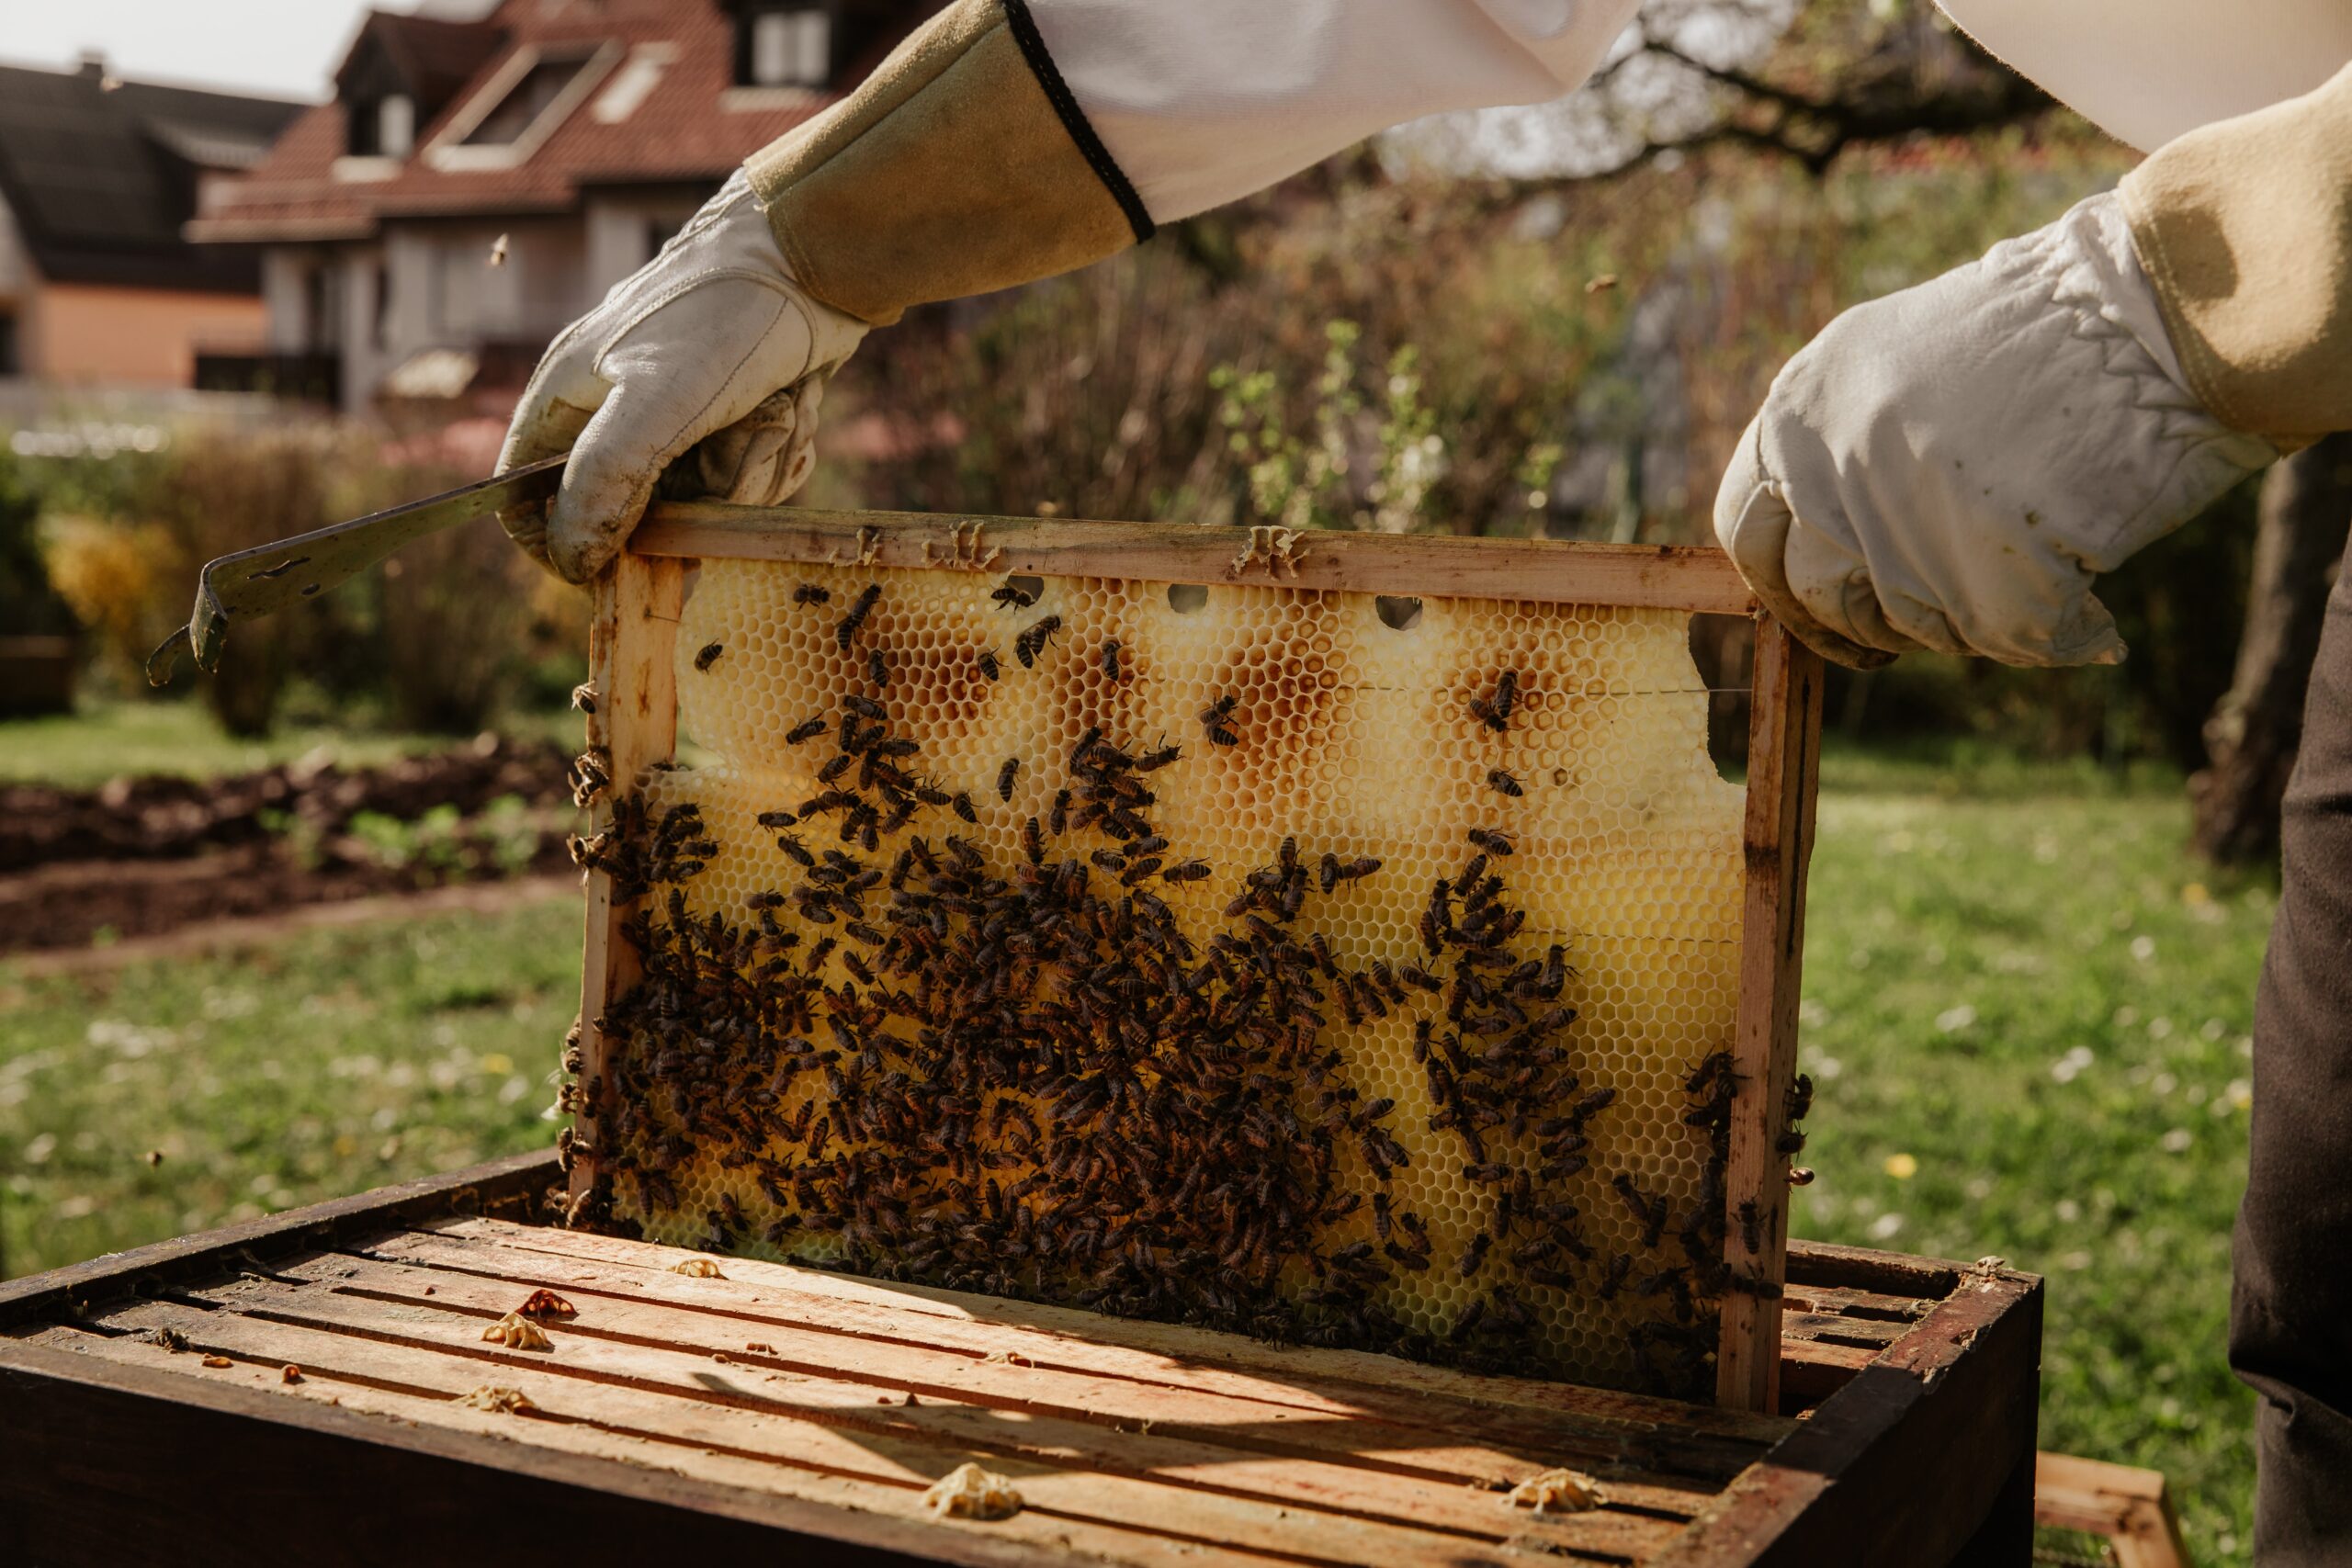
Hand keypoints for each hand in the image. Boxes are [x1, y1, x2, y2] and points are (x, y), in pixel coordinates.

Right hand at [498, 171, 867, 581]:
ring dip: (746, 472)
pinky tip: (791, 408)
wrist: (815, 258)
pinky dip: (775, 453)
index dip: (558, 543)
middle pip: (631, 512)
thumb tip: (571, 555)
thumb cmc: (724, 314)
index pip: (522, 498)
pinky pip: (747, 474)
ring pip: (700, 500)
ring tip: (768, 412)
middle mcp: (615, 407)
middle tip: (723, 456)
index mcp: (566, 397)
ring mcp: (679, 414)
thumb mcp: (656, 399)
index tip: (611, 570)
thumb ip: (604, 478)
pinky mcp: (734, 417)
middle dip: (690, 501)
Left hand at [1713, 193, 2275, 668]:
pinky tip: (2088, 612)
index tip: (1828, 606)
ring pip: (1905, 623)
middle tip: (1930, 619)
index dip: (1782, 584)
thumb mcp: (1897, 360)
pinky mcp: (1979, 559)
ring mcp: (1900, 512)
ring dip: (1963, 623)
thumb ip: (1839, 450)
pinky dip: (2052, 634)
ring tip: (2027, 579)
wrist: (2154, 305)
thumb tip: (1821, 556)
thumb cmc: (2045, 331)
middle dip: (1867, 625)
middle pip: (1816, 595)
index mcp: (1800, 405)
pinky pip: (1998, 636)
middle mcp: (1830, 460)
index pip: (1743, 528)